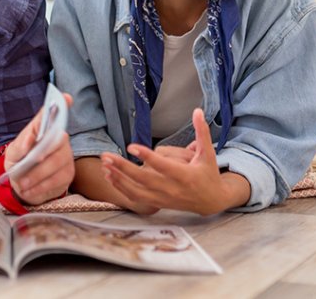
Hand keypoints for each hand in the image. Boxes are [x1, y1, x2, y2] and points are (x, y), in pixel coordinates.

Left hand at [5, 94, 75, 204]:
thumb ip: (20, 145)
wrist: (22, 187)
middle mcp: (58, 139)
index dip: (60, 105)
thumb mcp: (12, 155)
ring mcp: (65, 156)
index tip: (66, 98)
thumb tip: (30, 137)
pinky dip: (41, 186)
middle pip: (56, 141)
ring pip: (57, 162)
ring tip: (22, 184)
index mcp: (42, 130)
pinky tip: (30, 189)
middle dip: (40, 156)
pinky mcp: (68, 173)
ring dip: (37, 175)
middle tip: (25, 168)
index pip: (51, 115)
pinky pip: (58, 179)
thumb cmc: (18, 164)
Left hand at [100, 108, 248, 215]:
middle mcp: (172, 189)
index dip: (147, 156)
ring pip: (136, 191)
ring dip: (118, 179)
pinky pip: (136, 198)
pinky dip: (121, 188)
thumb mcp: (208, 153)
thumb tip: (197, 111)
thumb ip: (202, 132)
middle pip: (143, 179)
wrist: (211, 201)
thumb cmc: (208, 174)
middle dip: (123, 168)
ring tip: (104, 165)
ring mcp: (163, 198)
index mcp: (184, 175)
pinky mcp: (157, 203)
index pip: (162, 166)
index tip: (131, 146)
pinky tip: (110, 177)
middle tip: (107, 156)